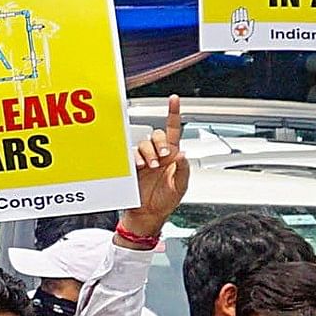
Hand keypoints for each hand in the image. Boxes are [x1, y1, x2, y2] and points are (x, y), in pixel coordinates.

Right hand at [131, 95, 188, 228]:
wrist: (148, 215)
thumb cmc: (165, 202)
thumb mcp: (181, 187)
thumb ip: (184, 169)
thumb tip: (183, 153)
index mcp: (172, 157)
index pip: (174, 130)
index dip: (173, 114)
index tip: (174, 100)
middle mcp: (158, 155)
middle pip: (157, 135)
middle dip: (161, 142)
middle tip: (163, 156)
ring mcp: (145, 160)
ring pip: (144, 143)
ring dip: (149, 153)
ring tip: (151, 166)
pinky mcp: (132, 166)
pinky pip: (132, 154)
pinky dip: (137, 158)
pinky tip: (141, 167)